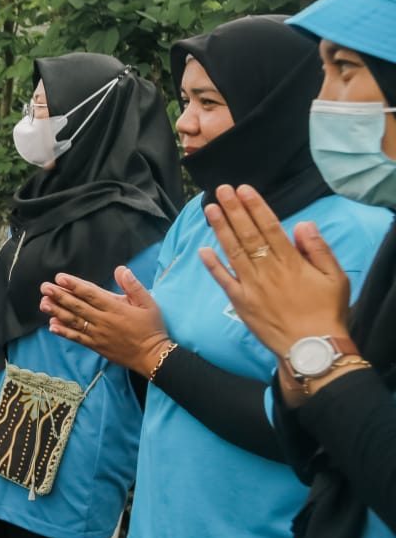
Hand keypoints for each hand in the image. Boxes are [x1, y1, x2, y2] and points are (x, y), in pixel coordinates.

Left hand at [40, 267, 170, 374]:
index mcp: (116, 308)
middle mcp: (104, 321)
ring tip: (43, 303)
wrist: (152, 356)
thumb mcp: (148, 304)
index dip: (74, 285)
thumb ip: (133, 286)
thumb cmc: (152, 328)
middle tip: (44, 287)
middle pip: (78, 306)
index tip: (60, 278)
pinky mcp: (96, 346)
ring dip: (57, 312)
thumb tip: (121, 269)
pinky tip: (52, 326)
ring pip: (74, 321)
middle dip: (59, 295)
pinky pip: (77, 338)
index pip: (91, 294)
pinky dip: (64, 332)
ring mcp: (98, 334)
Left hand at [199, 184, 350, 356]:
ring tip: (209, 209)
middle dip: (233, 210)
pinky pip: (223, 280)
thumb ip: (318, 249)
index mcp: (291, 261)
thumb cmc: (327, 312)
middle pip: (247, 234)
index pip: (269, 227)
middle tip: (221, 190)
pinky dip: (212, 265)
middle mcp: (268, 270)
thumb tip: (303, 224)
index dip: (255, 207)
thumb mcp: (335, 278)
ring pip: (232, 251)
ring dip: (220, 229)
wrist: (312, 347)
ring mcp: (251, 286)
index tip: (244, 190)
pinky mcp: (241, 302)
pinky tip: (203, 249)